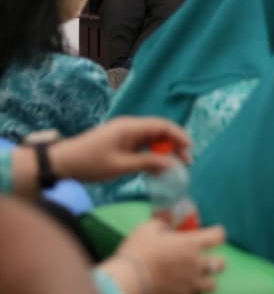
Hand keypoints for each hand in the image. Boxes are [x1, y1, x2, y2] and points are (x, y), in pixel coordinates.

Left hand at [50, 117, 191, 182]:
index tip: (190, 151)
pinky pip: (143, 144)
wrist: (62, 162)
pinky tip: (157, 167)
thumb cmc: (90, 163)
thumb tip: (172, 164)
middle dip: (175, 144)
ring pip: (153, 138)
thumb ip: (148, 163)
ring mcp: (126, 133)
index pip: (163, 126)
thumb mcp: (121, 166)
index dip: (180, 136)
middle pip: (160, 131)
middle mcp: (131, 126)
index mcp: (131, 127)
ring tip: (174, 166)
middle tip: (185, 162)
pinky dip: (153, 154)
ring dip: (165, 150)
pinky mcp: (122, 141)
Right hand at [105, 220, 225, 293]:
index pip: (219, 236)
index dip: (215, 234)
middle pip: (221, 264)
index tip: (209, 236)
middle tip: (202, 260)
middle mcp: (197, 264)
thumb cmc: (137, 252)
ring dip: (205, 281)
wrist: (125, 283)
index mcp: (192, 244)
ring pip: (212, 286)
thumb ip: (163, 224)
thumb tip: (168, 224)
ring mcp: (191, 285)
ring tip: (193, 279)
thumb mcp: (148, 229)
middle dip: (215, 261)